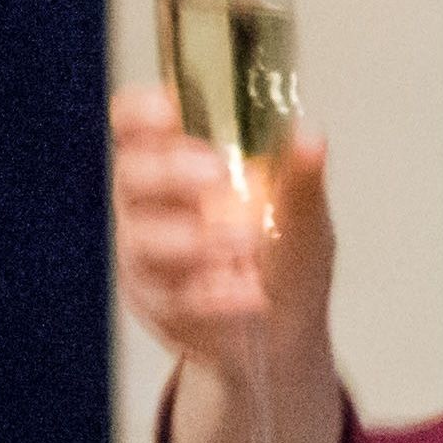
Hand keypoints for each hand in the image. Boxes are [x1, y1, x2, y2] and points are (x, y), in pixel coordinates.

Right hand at [110, 85, 342, 442]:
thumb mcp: (303, 212)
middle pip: (131, 177)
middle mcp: (149, 204)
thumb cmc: (285, 253)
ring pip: (145, 243)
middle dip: (170, 173)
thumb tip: (311, 135)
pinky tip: (249, 293)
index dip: (141, 113)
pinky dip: (213, 296)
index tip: (170, 109)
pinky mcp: (161, 308)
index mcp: (175, 158)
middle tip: (214, 172)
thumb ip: (301, 177)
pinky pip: (174, 300)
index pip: (134, 124)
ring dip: (191, 239)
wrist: (288, 333)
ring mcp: (149, 257)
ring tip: (243, 241)